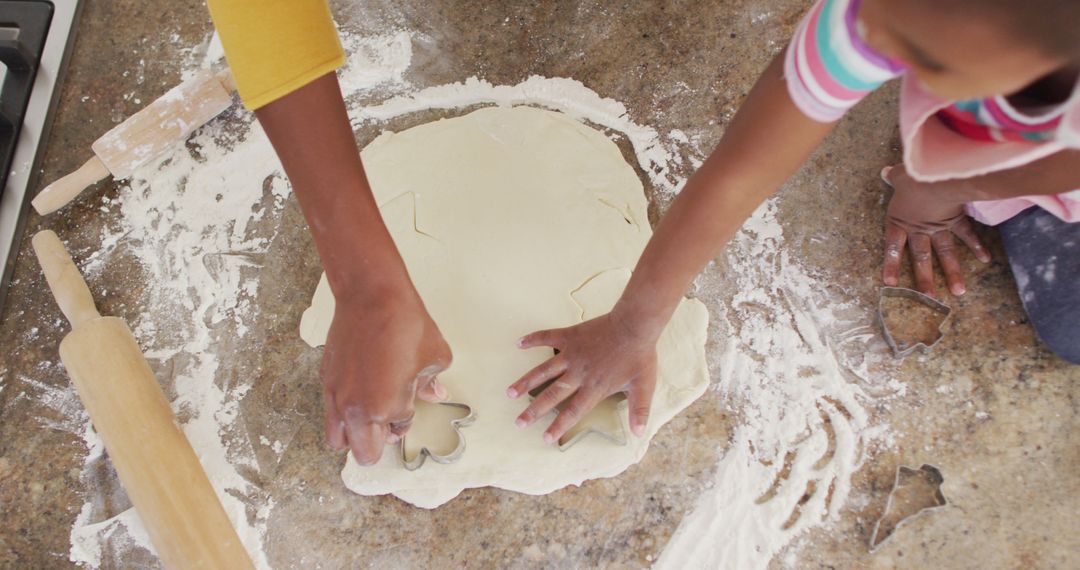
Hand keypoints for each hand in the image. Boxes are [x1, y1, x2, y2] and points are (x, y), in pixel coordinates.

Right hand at [321, 291, 451, 464]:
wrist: (371, 295)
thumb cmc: (405, 324)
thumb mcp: (434, 356)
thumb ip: (431, 383)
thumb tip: (434, 393)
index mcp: (385, 408)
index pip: (397, 432)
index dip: (406, 420)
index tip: (410, 402)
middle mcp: (356, 408)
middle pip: (363, 453)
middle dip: (377, 443)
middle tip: (389, 421)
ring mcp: (336, 395)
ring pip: (338, 439)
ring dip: (355, 433)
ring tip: (370, 410)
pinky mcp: (325, 379)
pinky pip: (331, 411)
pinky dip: (343, 411)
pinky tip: (359, 388)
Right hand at [506, 311, 658, 443]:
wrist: (634, 325)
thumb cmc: (639, 356)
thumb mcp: (644, 386)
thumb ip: (639, 410)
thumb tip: (639, 434)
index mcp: (594, 388)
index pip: (573, 412)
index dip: (559, 426)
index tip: (545, 437)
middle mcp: (578, 373)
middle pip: (551, 395)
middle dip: (534, 411)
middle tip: (519, 422)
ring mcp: (571, 354)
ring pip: (543, 371)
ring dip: (526, 382)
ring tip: (510, 393)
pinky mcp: (570, 336)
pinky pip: (547, 337)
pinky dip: (533, 339)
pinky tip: (519, 343)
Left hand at [881, 164, 990, 296]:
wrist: (937, 174)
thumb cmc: (914, 176)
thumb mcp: (899, 176)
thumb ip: (893, 178)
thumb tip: (885, 172)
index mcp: (899, 220)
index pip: (892, 247)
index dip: (891, 265)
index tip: (889, 284)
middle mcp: (919, 228)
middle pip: (920, 257)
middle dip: (924, 279)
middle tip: (928, 299)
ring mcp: (939, 225)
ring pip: (945, 252)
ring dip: (952, 272)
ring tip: (958, 292)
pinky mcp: (956, 218)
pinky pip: (966, 233)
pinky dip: (977, 245)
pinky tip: (985, 259)